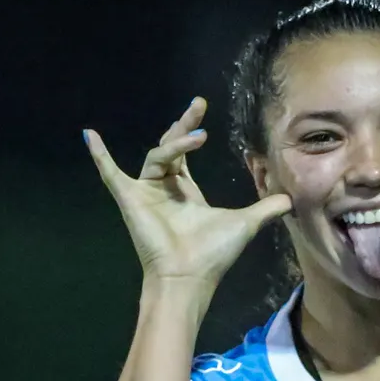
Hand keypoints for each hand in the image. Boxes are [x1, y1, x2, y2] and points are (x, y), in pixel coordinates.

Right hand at [86, 99, 291, 288]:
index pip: (184, 155)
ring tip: (198, 136)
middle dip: (183, 125)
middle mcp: (163, 189)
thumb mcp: (246, 223)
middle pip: (169, 147)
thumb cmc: (212, 255)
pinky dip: (99, 156)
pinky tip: (89, 135)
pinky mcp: (130, 199)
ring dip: (176, 143)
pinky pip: (111, 174)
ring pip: (157, 156)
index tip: (202, 109)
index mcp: (185, 192)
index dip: (191, 132)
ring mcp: (144, 193)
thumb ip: (266, 208)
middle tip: (199, 104)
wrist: (189, 276)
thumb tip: (290, 199)